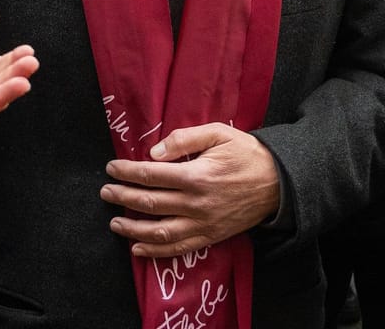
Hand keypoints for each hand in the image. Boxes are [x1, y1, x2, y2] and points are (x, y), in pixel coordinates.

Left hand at [100, 124, 281, 258]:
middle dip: (122, 197)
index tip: (112, 168)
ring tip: (115, 222)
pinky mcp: (210, 236)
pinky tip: (138, 248)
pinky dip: (156, 251)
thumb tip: (154, 152)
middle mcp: (197, 203)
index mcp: (197, 175)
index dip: (127, 172)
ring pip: (160, 232)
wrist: (279, 182)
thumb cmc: (247, 153)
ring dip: (133, 229)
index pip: (151, 175)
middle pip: (150, 203)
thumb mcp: (219, 133)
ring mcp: (203, 224)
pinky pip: (179, 249)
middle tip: (106, 192)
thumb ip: (185, 138)